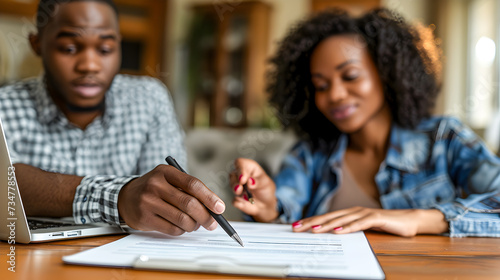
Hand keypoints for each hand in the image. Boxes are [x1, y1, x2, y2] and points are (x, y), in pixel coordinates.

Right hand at [118, 165, 225, 235]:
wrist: (126, 197)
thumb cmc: (156, 189)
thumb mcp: (169, 181)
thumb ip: (189, 190)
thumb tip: (214, 208)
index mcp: (165, 172)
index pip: (193, 184)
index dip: (209, 197)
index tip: (220, 208)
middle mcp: (155, 185)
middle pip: (189, 203)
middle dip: (205, 216)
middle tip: (213, 223)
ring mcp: (148, 202)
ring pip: (182, 219)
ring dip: (194, 225)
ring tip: (196, 224)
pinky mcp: (144, 218)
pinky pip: (172, 229)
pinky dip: (182, 230)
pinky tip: (181, 227)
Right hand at [230, 158, 277, 222]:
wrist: (265, 205)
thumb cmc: (265, 190)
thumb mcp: (266, 183)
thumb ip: (258, 181)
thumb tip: (249, 182)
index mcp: (249, 168)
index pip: (239, 163)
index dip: (240, 170)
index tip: (243, 179)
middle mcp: (240, 175)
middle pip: (232, 174)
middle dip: (236, 182)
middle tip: (241, 188)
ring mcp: (236, 186)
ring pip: (232, 187)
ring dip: (239, 192)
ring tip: (248, 195)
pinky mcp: (235, 198)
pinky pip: (235, 201)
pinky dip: (242, 202)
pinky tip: (248, 202)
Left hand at [292, 207, 447, 236]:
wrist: (409, 220)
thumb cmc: (385, 225)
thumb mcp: (363, 229)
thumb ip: (348, 230)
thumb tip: (329, 235)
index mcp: (349, 213)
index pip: (325, 218)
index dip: (309, 221)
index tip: (294, 226)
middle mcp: (354, 211)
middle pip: (328, 217)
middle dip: (310, 223)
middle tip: (296, 228)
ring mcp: (364, 213)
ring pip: (341, 219)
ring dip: (325, 225)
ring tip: (312, 230)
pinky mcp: (376, 217)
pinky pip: (360, 223)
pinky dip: (348, 227)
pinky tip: (338, 231)